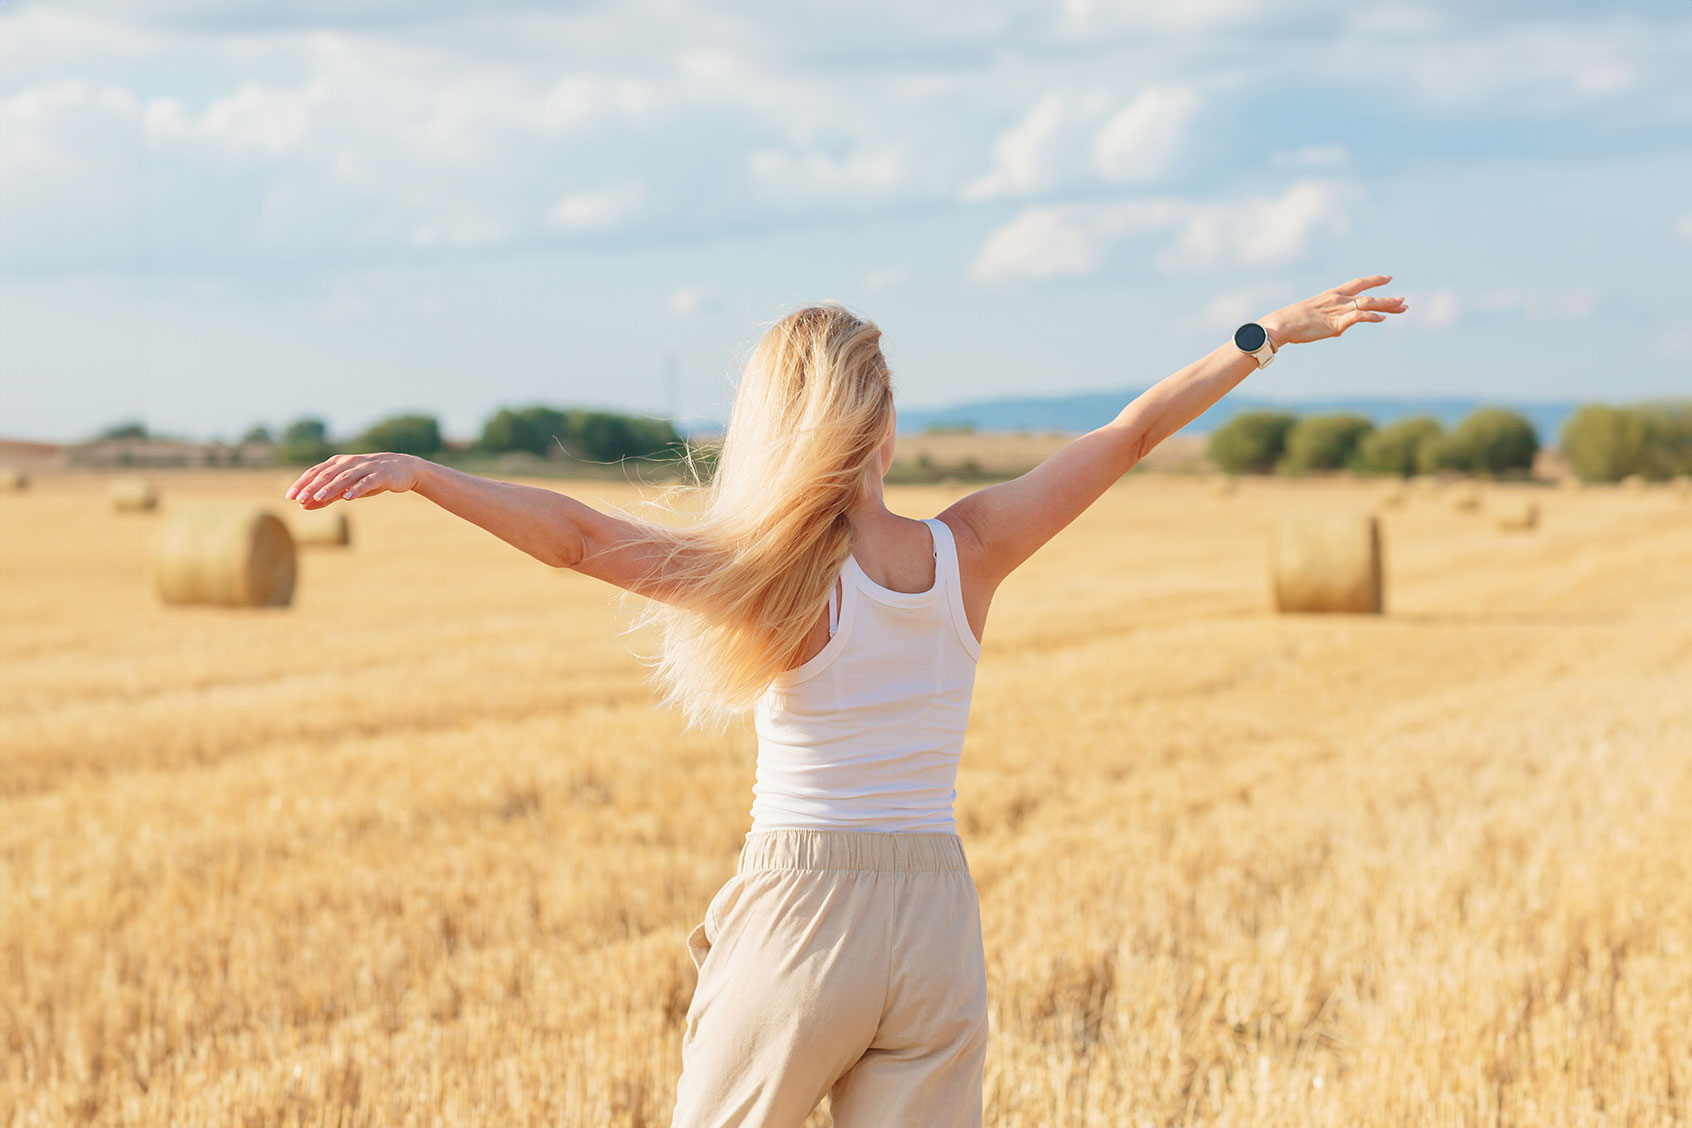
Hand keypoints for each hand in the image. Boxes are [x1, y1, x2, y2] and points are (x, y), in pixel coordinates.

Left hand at [285, 452, 421, 508]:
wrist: (402, 468)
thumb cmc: (369, 478)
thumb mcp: (346, 487)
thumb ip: (326, 496)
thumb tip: (302, 506)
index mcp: (339, 463)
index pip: (316, 472)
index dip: (302, 483)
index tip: (290, 496)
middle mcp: (350, 463)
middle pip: (327, 475)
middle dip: (312, 487)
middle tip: (299, 499)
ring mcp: (366, 468)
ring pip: (345, 477)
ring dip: (331, 487)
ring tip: (319, 498)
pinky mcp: (381, 475)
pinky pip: (367, 482)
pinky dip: (357, 489)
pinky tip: (348, 497)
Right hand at [1260, 275, 1407, 345]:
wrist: (1282, 324)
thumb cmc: (1292, 322)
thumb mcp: (1313, 316)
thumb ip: (1329, 321)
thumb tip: (1339, 330)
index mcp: (1331, 295)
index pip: (1357, 283)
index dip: (1374, 280)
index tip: (1388, 278)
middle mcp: (1338, 300)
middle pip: (1368, 295)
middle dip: (1387, 298)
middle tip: (1404, 301)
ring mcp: (1338, 310)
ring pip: (1368, 304)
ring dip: (1387, 305)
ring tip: (1401, 307)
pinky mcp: (1337, 323)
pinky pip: (1359, 317)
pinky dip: (1372, 317)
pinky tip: (1382, 319)